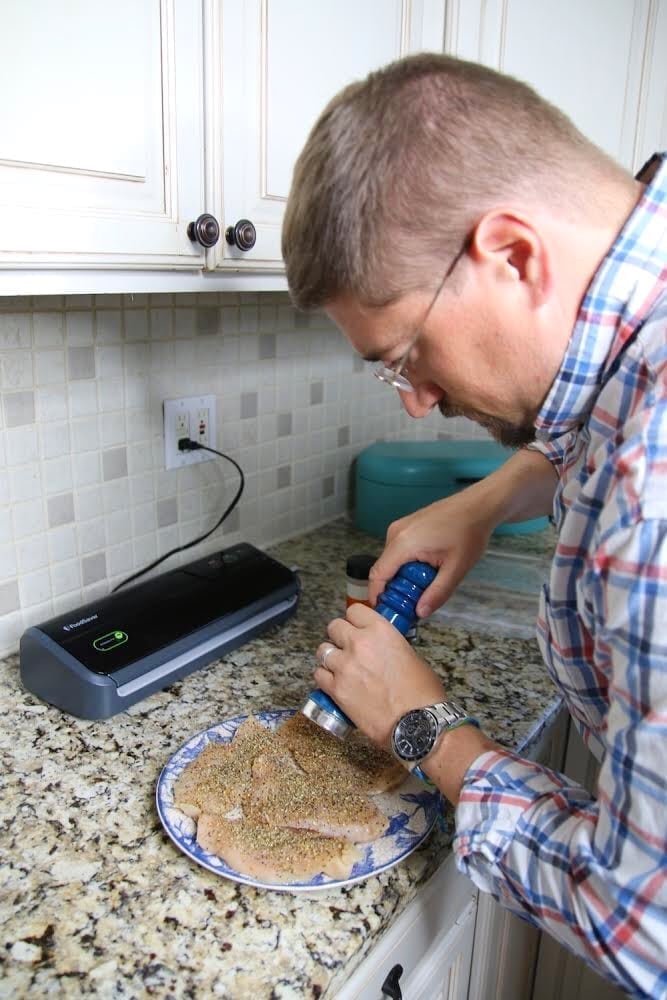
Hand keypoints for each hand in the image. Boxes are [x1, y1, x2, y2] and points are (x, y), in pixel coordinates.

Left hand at [314, 603, 445, 747]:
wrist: (417, 723)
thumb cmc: (422, 693)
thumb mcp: (411, 656)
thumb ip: (389, 646)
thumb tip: (380, 650)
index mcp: (380, 631)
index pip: (354, 611)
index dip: (355, 620)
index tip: (358, 628)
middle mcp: (358, 643)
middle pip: (333, 627)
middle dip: (339, 636)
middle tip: (348, 648)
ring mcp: (344, 666)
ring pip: (322, 650)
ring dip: (330, 657)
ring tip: (340, 667)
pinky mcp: (336, 690)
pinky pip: (318, 675)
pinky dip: (324, 678)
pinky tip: (335, 683)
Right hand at [368, 488, 494, 616]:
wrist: (478, 506)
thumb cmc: (469, 534)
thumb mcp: (456, 569)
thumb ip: (437, 593)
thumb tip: (420, 613)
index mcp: (403, 543)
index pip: (378, 575)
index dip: (377, 596)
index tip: (386, 612)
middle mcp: (395, 533)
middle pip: (384, 569)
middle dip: (394, 588)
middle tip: (412, 603)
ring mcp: (400, 527)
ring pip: (391, 560)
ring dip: (402, 576)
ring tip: (424, 586)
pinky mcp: (406, 525)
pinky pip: (398, 551)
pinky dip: (406, 564)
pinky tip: (426, 569)